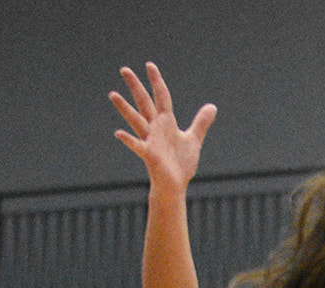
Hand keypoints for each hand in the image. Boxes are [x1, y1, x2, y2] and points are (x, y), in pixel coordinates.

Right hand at [110, 62, 213, 190]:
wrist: (175, 185)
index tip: (149, 65)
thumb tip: (212, 106)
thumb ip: (201, 122)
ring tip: (112, 94)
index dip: (156, 81)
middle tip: (124, 69)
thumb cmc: (181, 163)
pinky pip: (137, 145)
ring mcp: (150, 140)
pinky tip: (118, 133)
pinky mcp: (149, 155)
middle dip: (135, 86)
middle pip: (144, 102)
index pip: (161, 96)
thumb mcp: (194, 139)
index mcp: (166, 122)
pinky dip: (128, 139)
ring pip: (135, 120)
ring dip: (124, 108)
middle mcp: (155, 128)